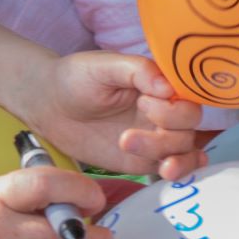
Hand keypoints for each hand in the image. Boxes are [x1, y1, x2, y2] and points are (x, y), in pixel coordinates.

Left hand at [26, 51, 207, 180]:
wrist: (50, 105)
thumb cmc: (76, 78)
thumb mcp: (103, 66)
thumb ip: (138, 70)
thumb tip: (168, 87)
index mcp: (158, 84)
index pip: (187, 97)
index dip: (174, 106)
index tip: (144, 103)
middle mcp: (163, 110)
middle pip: (188, 127)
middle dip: (167, 133)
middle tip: (126, 133)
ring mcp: (155, 136)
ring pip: (183, 149)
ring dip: (172, 156)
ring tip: (149, 159)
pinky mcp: (144, 159)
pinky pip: (172, 166)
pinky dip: (180, 171)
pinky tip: (169, 172)